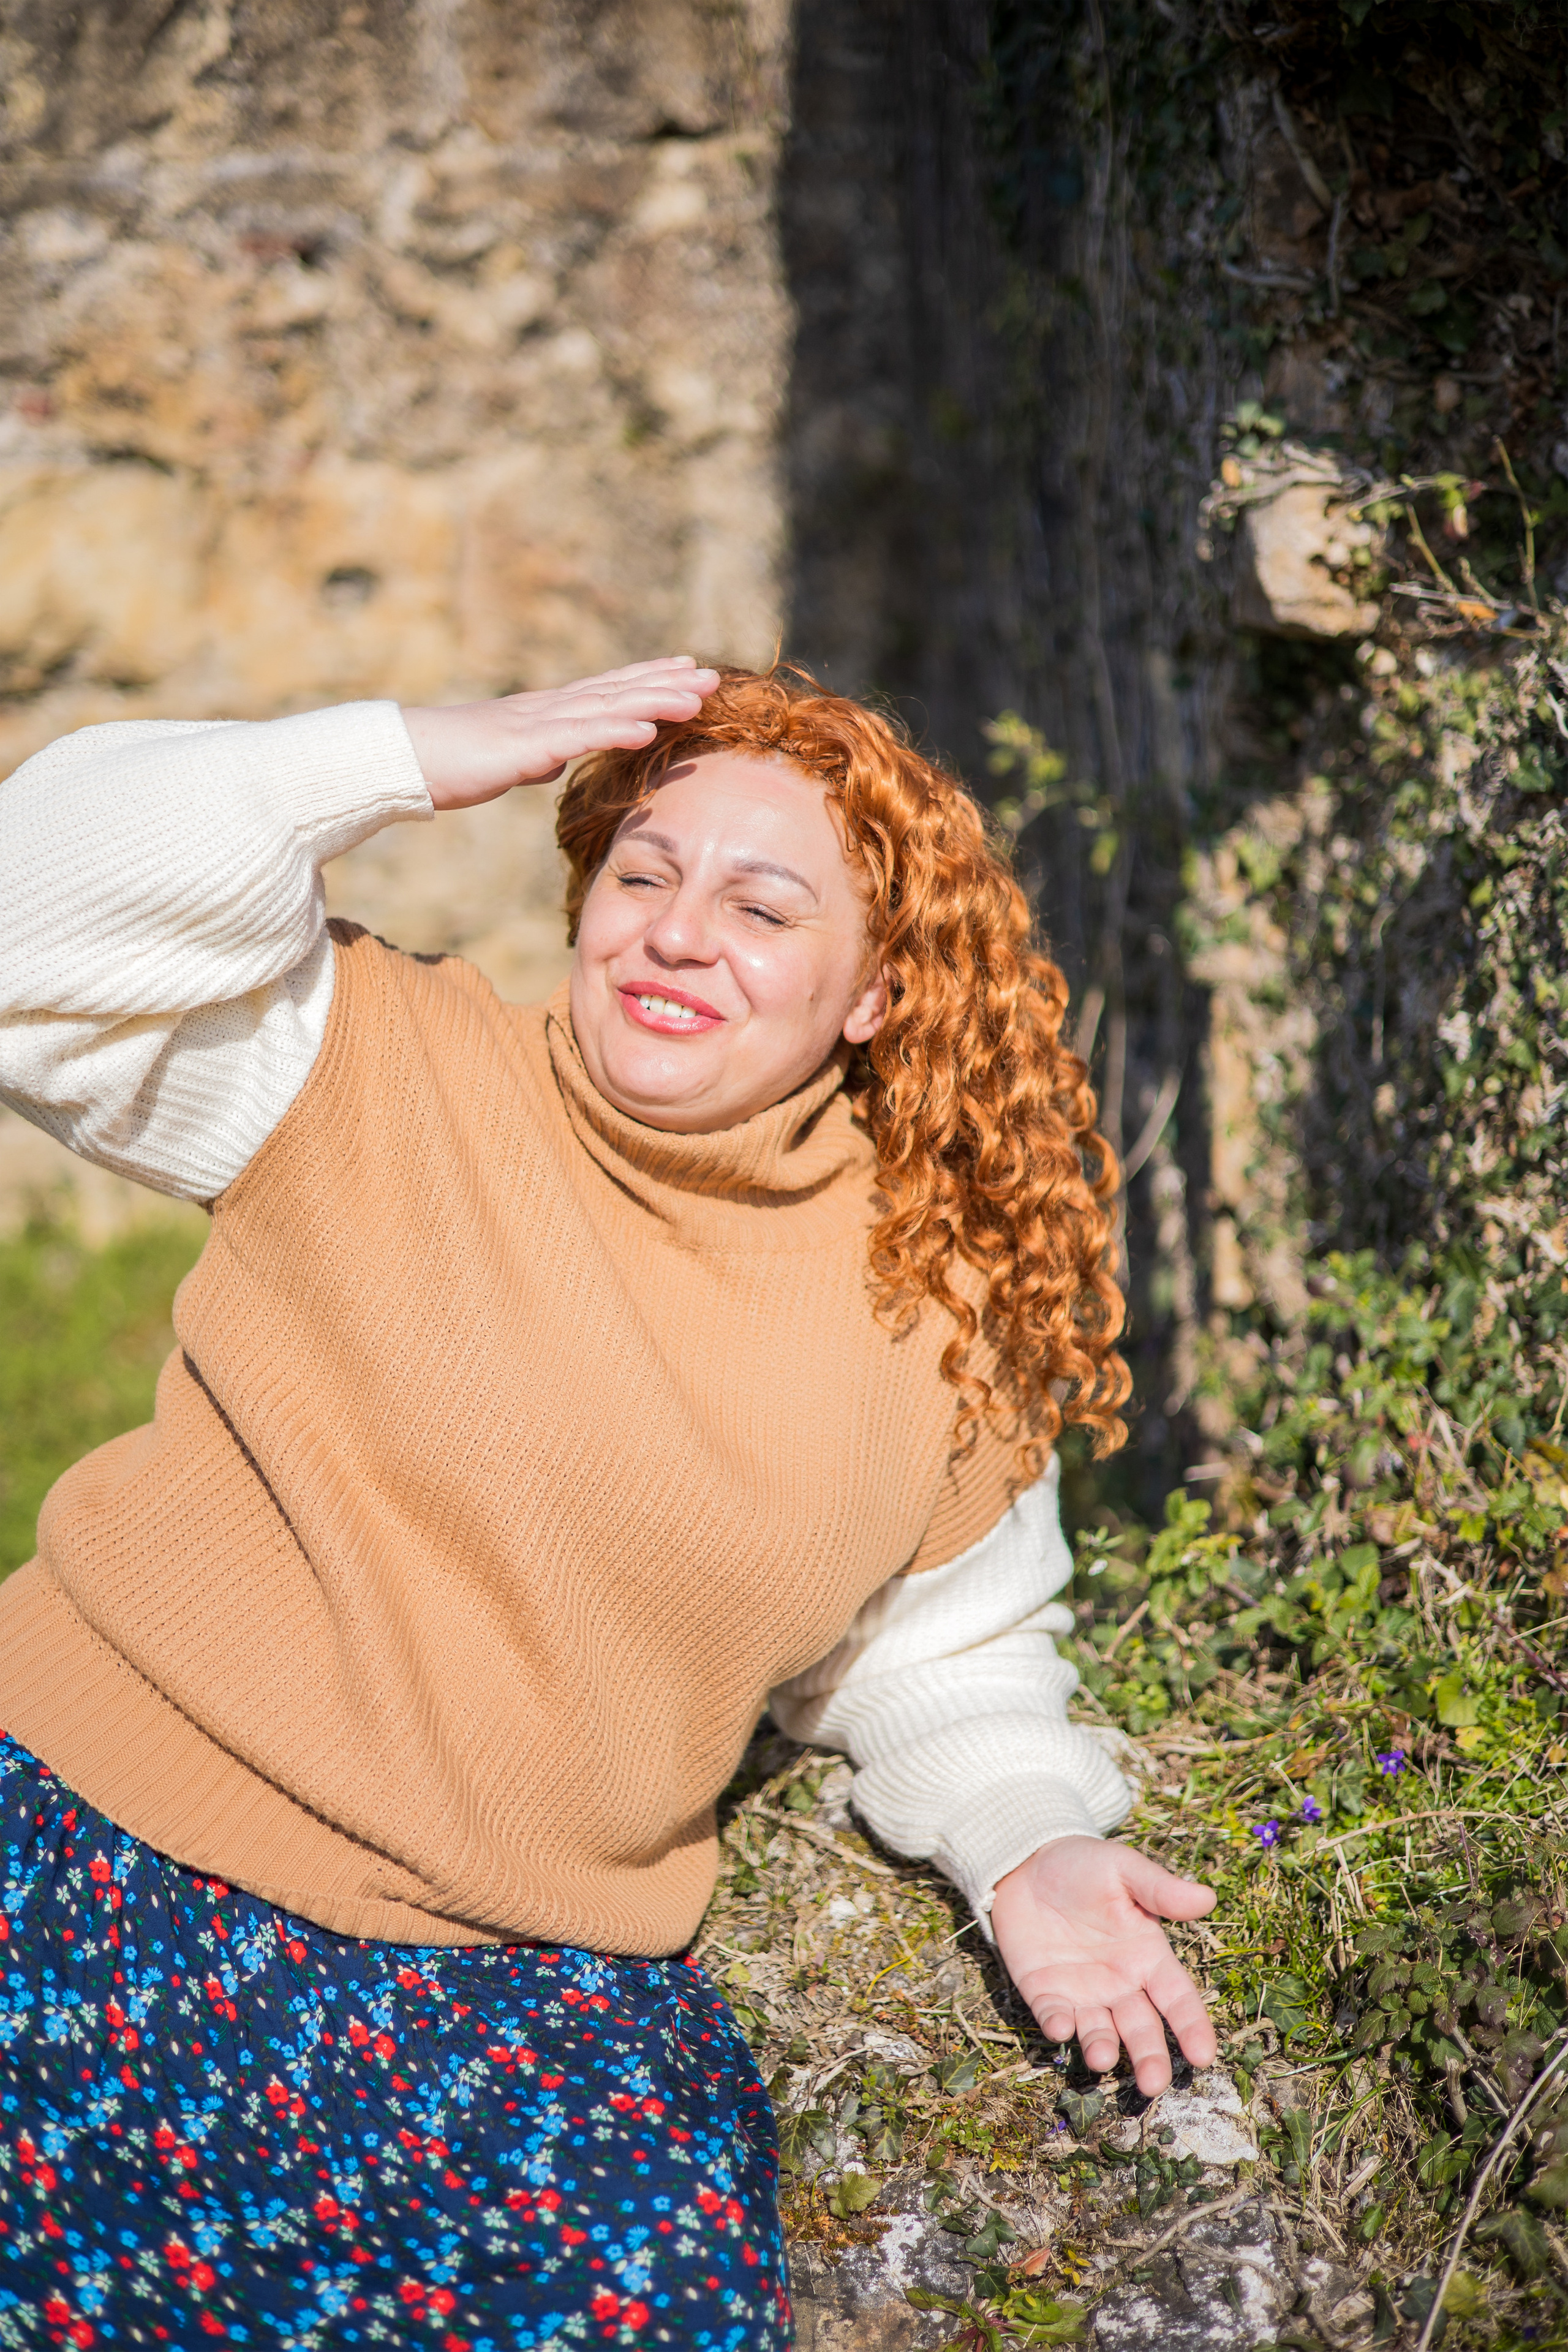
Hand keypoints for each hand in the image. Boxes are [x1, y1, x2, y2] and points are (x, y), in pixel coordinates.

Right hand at [401, 657, 719, 810]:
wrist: (403, 758)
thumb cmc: (448, 763)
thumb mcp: (505, 762)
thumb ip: (534, 757)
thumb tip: (553, 761)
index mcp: (544, 714)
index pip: (606, 691)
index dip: (647, 679)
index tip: (686, 669)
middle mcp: (547, 710)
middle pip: (617, 690)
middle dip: (666, 682)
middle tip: (712, 674)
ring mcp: (537, 724)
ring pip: (607, 707)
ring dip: (654, 700)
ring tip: (695, 696)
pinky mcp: (524, 746)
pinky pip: (577, 738)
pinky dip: (615, 731)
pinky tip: (646, 729)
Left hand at [990, 1834, 1216, 2096]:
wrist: (1025, 1861)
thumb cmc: (1082, 1864)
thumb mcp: (1122, 1869)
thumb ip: (1159, 1889)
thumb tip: (1207, 1898)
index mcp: (1146, 1955)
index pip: (1177, 1998)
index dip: (1191, 2027)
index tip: (1204, 2057)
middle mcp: (1120, 1983)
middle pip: (1141, 2029)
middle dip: (1150, 2058)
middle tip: (1153, 2086)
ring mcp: (1082, 1993)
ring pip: (1100, 2033)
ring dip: (1103, 2050)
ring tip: (1103, 2060)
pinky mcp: (1045, 1994)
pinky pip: (1054, 2017)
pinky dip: (1058, 2026)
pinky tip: (1059, 2026)